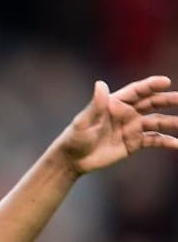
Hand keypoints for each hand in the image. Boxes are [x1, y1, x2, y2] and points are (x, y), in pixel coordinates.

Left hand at [52, 75, 177, 175]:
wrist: (73, 160)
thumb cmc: (75, 138)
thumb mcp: (84, 121)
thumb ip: (95, 104)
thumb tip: (100, 83)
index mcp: (115, 103)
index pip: (137, 91)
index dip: (151, 85)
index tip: (165, 81)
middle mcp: (127, 113)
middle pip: (152, 103)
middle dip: (168, 99)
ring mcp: (132, 127)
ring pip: (157, 121)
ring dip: (172, 121)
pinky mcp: (134, 143)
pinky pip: (154, 140)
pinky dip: (167, 141)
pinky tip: (177, 144)